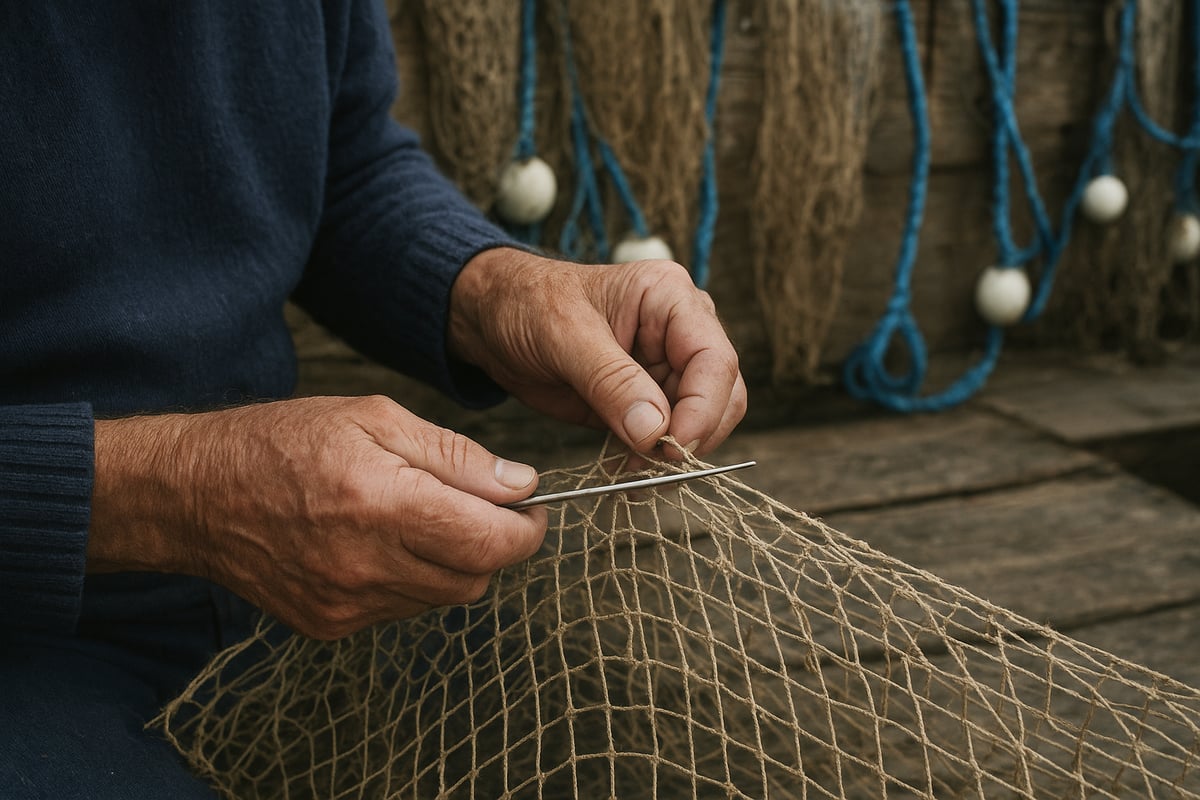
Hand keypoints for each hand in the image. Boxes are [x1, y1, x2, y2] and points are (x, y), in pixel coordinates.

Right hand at [88, 396, 546, 639]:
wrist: (195, 494)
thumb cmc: (285, 441)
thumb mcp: (375, 417)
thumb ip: (456, 456)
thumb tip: (521, 485)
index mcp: (383, 503)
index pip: (492, 543)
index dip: (528, 529)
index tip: (531, 507)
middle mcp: (366, 564)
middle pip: (476, 576)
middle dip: (495, 543)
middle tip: (480, 506)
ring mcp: (347, 603)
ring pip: (444, 596)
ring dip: (455, 561)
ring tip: (422, 517)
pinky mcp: (330, 624)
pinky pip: (403, 608)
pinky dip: (414, 578)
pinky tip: (384, 542)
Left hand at [449, 248, 746, 456]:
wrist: (493, 319)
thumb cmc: (526, 305)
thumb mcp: (563, 335)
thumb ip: (612, 380)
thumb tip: (655, 431)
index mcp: (670, 299)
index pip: (715, 360)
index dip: (702, 410)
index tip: (669, 447)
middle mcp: (680, 332)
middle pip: (721, 396)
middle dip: (692, 437)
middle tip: (651, 468)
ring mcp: (666, 368)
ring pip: (700, 423)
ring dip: (672, 456)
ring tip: (632, 475)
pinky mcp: (645, 401)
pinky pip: (666, 438)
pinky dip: (651, 462)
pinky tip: (624, 474)